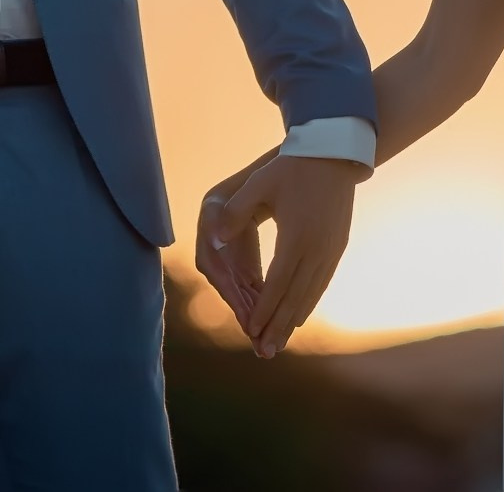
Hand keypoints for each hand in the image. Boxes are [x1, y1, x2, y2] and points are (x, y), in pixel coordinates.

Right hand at [194, 172, 263, 336]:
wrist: (291, 161)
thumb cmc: (277, 169)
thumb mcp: (257, 187)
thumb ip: (236, 211)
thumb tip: (216, 239)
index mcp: (212, 212)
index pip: (214, 263)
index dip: (229, 290)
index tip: (248, 315)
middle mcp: (213, 230)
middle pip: (223, 280)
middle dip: (241, 310)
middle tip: (258, 340)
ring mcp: (226, 241)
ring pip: (236, 285)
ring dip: (251, 313)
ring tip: (266, 343)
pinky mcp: (242, 250)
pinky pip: (249, 282)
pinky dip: (260, 302)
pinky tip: (274, 324)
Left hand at [207, 155, 357, 357]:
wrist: (335, 153)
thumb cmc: (292, 166)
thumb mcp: (259, 184)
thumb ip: (235, 213)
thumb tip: (213, 238)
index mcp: (297, 237)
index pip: (277, 283)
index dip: (264, 310)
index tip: (252, 331)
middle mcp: (317, 249)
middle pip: (296, 298)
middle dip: (279, 327)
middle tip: (266, 352)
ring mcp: (331, 250)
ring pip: (311, 294)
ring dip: (294, 320)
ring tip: (281, 342)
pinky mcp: (337, 246)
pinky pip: (322, 283)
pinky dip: (309, 302)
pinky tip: (300, 315)